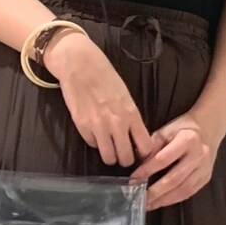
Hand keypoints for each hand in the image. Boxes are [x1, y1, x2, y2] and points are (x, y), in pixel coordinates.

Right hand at [43, 28, 153, 167]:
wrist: (80, 65)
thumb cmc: (105, 77)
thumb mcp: (126, 97)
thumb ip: (132, 119)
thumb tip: (136, 138)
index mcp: (132, 115)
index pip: (145, 147)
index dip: (144, 153)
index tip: (140, 152)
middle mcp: (117, 124)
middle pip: (126, 159)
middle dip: (126, 159)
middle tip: (123, 152)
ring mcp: (98, 127)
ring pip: (109, 158)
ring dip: (110, 156)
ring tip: (109, 148)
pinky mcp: (82, 127)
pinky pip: (93, 145)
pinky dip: (95, 143)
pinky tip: (95, 133)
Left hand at [129, 110, 224, 209]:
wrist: (208, 129)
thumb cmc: (182, 129)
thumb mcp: (165, 131)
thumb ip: (152, 147)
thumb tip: (138, 166)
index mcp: (187, 140)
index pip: (164, 159)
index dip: (147, 170)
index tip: (133, 179)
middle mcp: (199, 155)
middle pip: (174, 179)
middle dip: (155, 191)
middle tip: (139, 197)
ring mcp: (204, 168)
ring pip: (183, 189)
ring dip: (164, 199)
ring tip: (149, 204)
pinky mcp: (206, 177)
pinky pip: (189, 192)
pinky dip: (174, 199)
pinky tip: (162, 202)